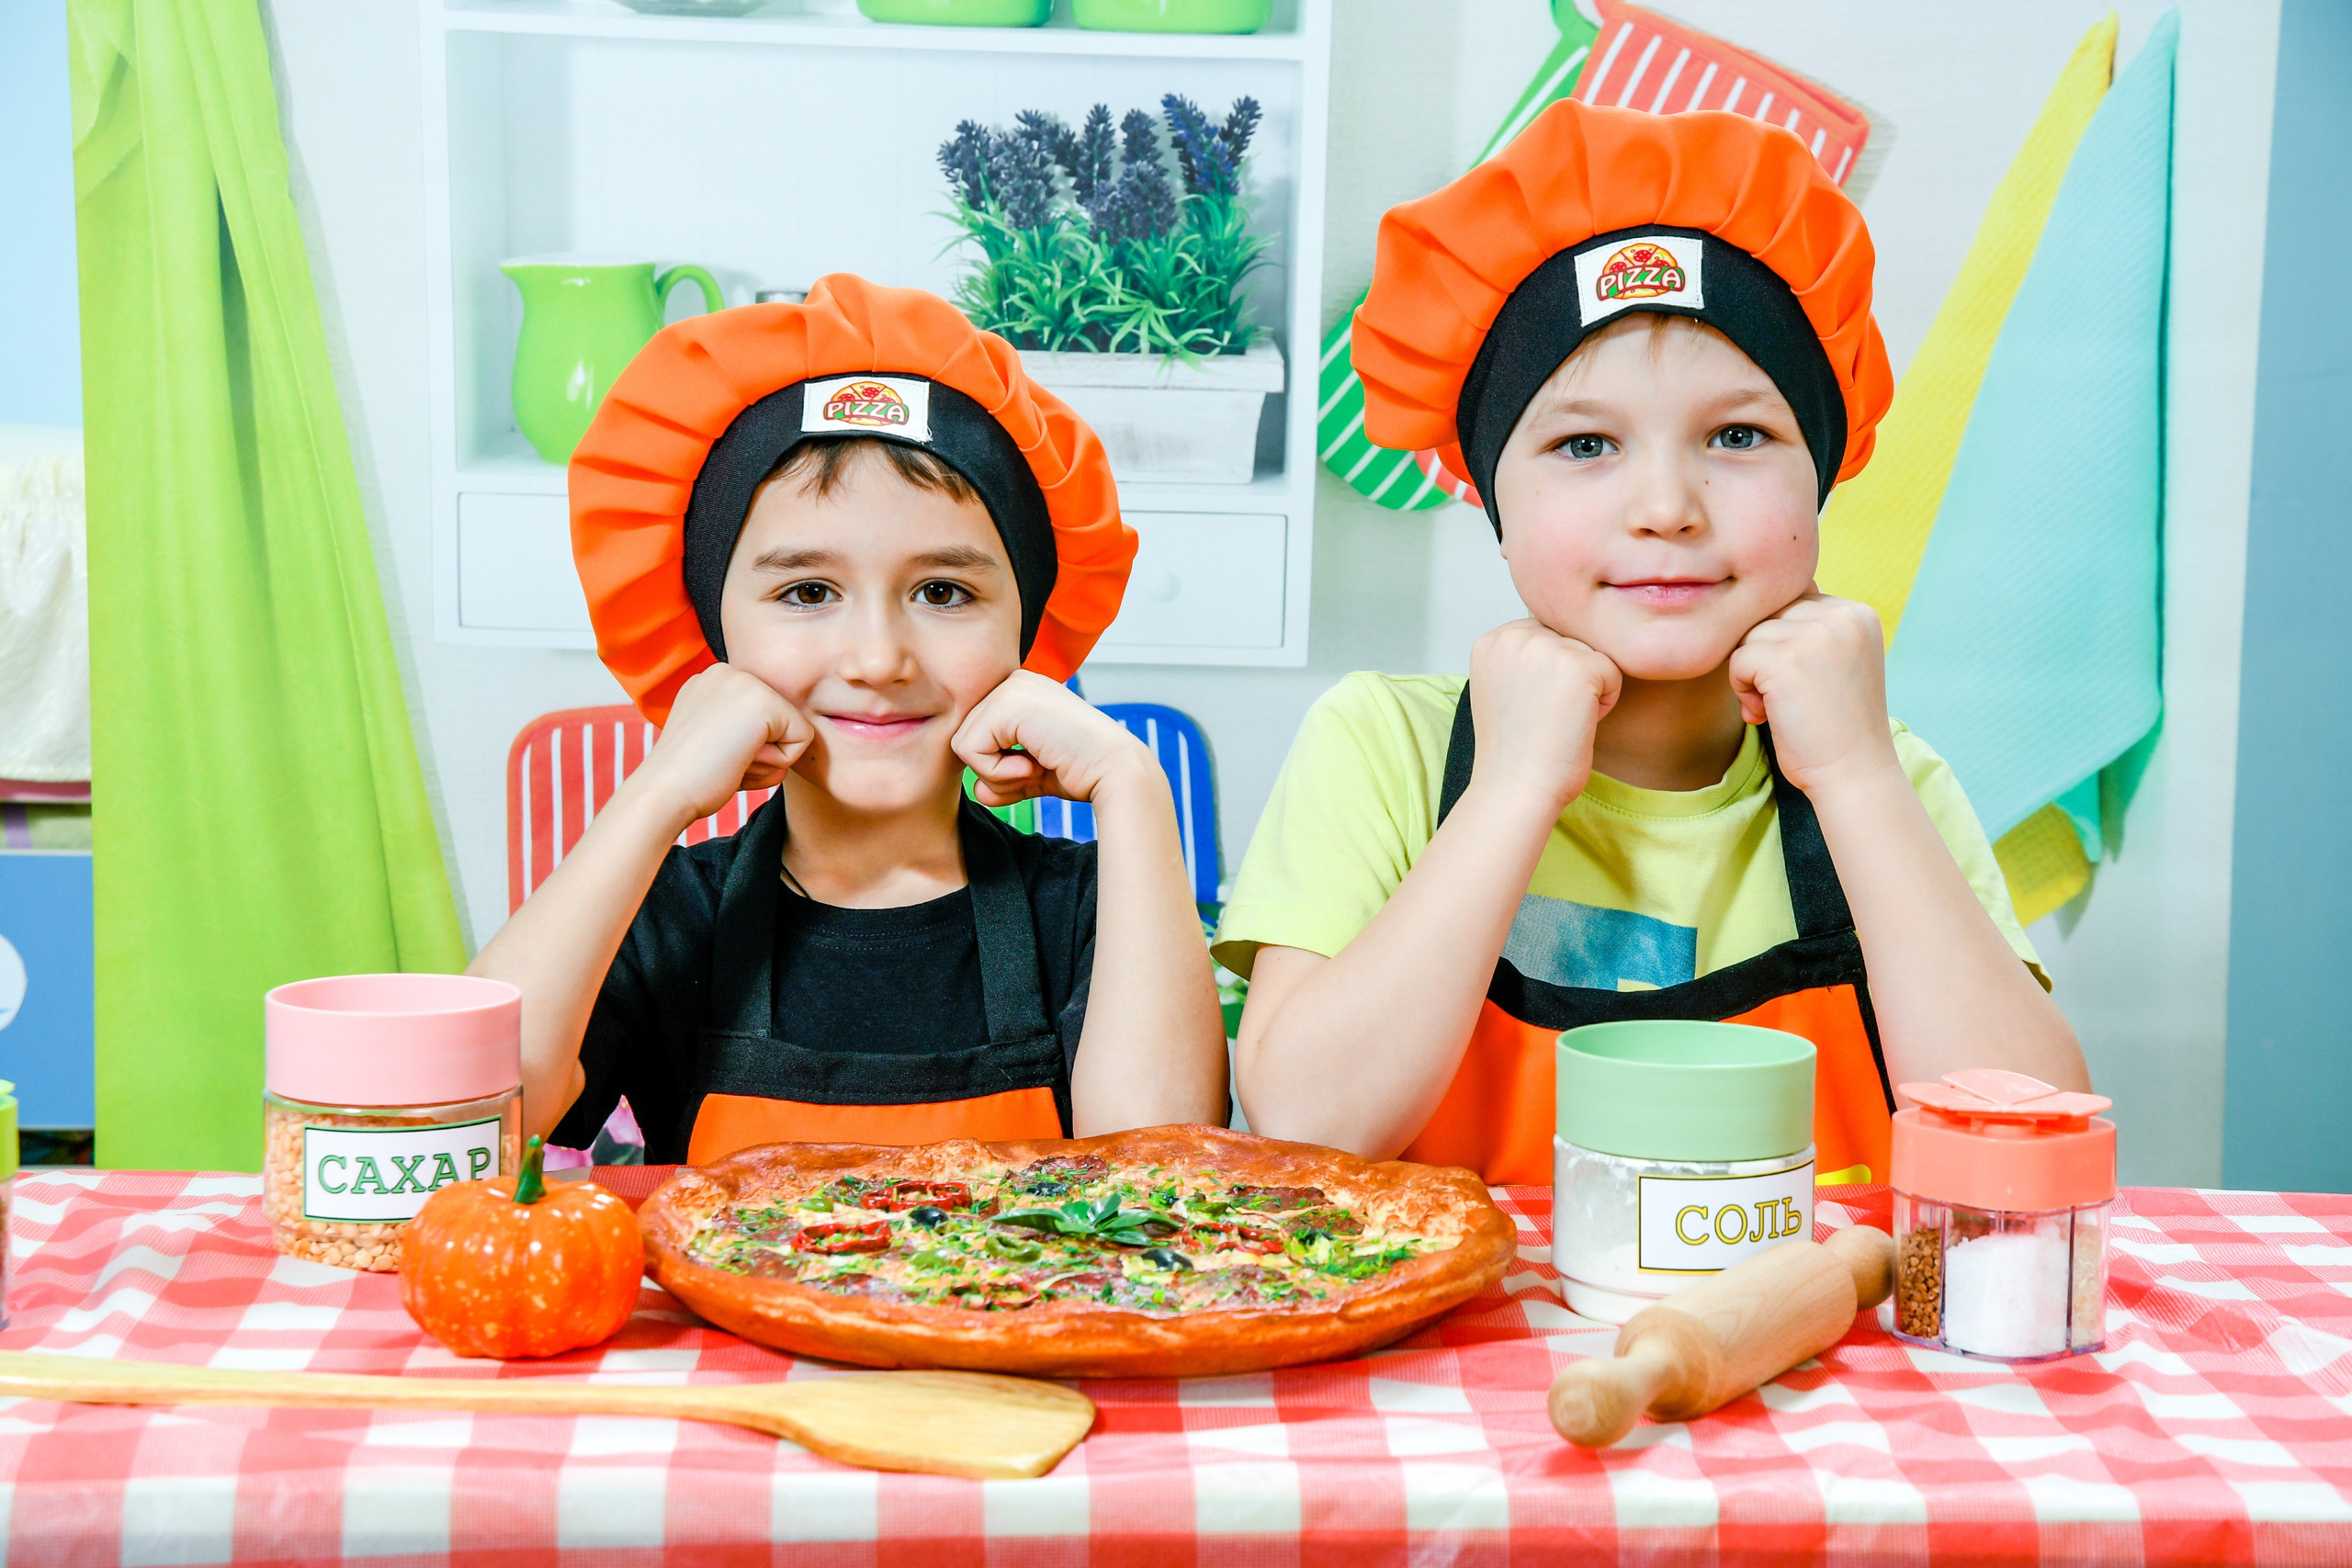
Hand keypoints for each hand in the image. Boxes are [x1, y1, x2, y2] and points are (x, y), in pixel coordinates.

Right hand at [632, 664, 814, 824]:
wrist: (664, 792)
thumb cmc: (688, 778)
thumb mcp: (711, 737)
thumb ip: (737, 726)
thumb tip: (768, 733)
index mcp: (714, 680)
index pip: (764, 718)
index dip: (747, 749)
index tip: (712, 754)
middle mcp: (729, 671)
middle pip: (780, 723)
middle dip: (760, 754)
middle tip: (720, 760)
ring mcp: (746, 682)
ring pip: (793, 731)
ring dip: (767, 762)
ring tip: (726, 761)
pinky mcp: (764, 702)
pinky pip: (803, 740)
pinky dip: (777, 763)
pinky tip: (740, 761)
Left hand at [952, 671, 1153, 806]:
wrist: (1116, 771)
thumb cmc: (1084, 771)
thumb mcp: (1034, 774)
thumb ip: (1003, 778)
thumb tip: (978, 792)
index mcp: (1021, 691)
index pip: (978, 734)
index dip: (998, 764)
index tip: (1037, 767)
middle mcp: (1014, 681)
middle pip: (965, 738)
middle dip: (994, 770)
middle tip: (1036, 770)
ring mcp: (1010, 688)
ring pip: (963, 745)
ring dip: (995, 773)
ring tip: (1036, 767)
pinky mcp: (1007, 704)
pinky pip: (969, 750)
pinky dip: (996, 772)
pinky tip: (1034, 766)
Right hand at [1466, 618, 1623, 814]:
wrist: (1516, 787)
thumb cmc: (1516, 750)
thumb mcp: (1503, 687)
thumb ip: (1523, 656)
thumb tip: (1565, 640)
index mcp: (1492, 641)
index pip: (1547, 635)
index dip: (1548, 675)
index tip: (1528, 707)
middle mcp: (1515, 636)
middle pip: (1572, 641)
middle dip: (1569, 679)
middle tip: (1543, 716)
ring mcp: (1546, 648)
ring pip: (1594, 656)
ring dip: (1587, 691)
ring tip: (1557, 721)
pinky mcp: (1579, 666)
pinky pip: (1614, 674)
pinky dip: (1604, 704)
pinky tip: (1574, 724)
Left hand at [1728, 590, 1899, 796]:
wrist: (1854, 773)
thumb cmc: (1836, 725)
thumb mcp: (1836, 662)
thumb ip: (1808, 630)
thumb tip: (1752, 603)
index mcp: (1857, 613)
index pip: (1793, 603)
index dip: (1784, 645)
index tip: (1801, 683)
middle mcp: (1841, 615)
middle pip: (1769, 616)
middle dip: (1765, 656)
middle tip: (1785, 697)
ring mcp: (1814, 635)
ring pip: (1750, 636)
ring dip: (1751, 675)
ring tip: (1777, 706)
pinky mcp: (1785, 658)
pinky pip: (1738, 659)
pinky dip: (1741, 689)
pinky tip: (1765, 713)